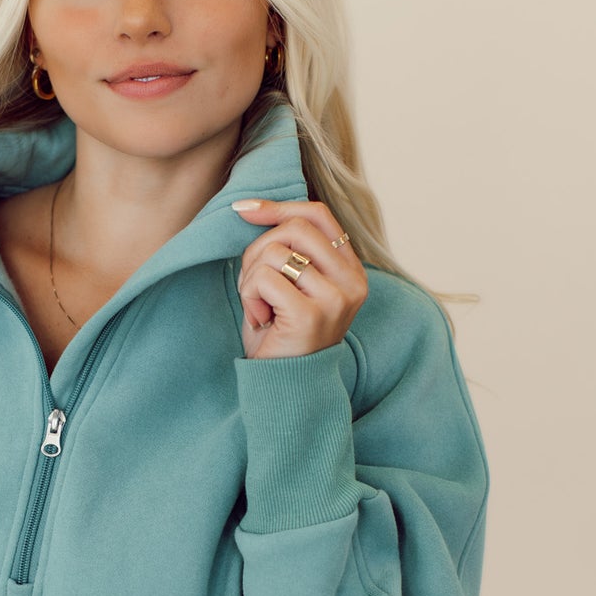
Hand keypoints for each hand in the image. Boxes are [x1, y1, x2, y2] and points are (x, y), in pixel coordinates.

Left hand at [232, 198, 367, 359]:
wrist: (285, 389)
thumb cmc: (281, 336)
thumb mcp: (289, 284)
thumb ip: (285, 248)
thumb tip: (250, 206)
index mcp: (350, 270)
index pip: (318, 214)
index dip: (278, 206)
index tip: (244, 209)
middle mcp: (351, 281)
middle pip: (295, 227)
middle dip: (259, 249)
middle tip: (254, 284)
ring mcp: (335, 298)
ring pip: (275, 251)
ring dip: (251, 278)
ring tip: (260, 307)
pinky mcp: (312, 314)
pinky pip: (265, 277)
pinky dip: (250, 296)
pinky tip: (260, 319)